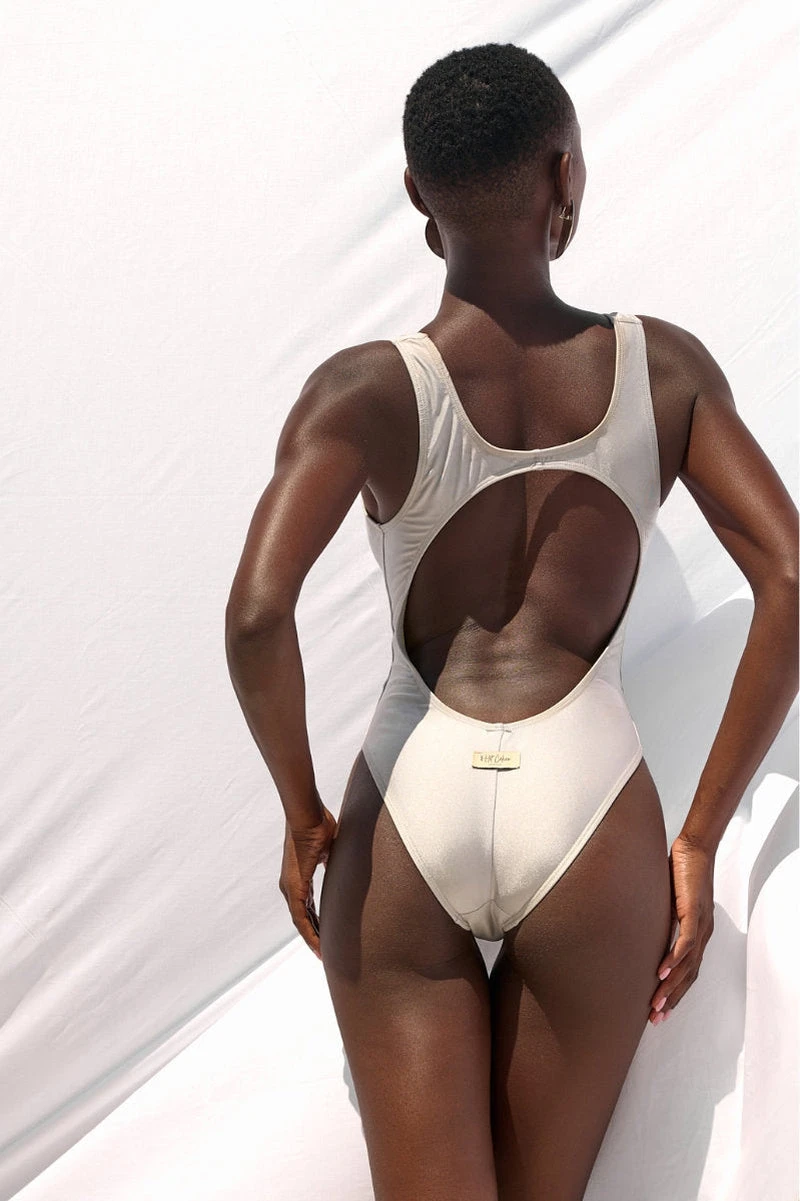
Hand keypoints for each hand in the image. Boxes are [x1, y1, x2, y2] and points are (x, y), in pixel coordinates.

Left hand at [279, 804, 337, 960]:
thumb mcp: (329, 849)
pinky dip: (309, 932)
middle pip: (303, 918)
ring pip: (301, 921)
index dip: (316, 922)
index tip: (326, 935)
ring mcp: (290, 887)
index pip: (307, 907)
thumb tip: (343, 865)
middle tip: (325, 952)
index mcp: (299, 877)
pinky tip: (318, 945)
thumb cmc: (318, 825)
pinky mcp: (294, 887)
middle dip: (315, 935)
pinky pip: (301, 917)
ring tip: (323, 954)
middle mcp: (291, 886)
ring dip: (313, 938)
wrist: (307, 816)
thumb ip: (332, 861)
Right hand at [649, 834, 714, 1025]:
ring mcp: (700, 924)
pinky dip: (674, 960)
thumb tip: (639, 929)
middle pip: (688, 976)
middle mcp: (702, 934)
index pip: (687, 971)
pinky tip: (661, 972)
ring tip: (655, 1003)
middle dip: (672, 999)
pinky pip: (685, 943)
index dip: (675, 992)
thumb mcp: (666, 901)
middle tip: (655, 1019)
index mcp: (697, 933)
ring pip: (687, 965)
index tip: (659, 1011)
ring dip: (671, 986)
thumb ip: (660, 918)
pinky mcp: (694, 912)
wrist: (694, 847)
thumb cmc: (679, 870)